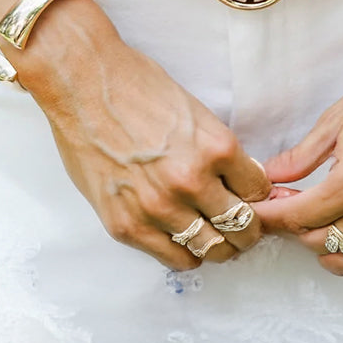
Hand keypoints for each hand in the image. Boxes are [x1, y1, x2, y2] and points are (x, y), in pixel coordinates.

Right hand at [18, 0, 270, 269]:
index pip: (259, 192)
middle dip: (247, 228)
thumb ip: (219, 152)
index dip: (258, 196)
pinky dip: (184, 251)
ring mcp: (158, 208)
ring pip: (211, 250)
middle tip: (240, 223)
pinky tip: (180, 235)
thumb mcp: (195, 112)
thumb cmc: (136, 86)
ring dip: (218, 244)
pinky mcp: (126, 225)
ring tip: (211, 233)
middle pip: (242, 228)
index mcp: (216, 147)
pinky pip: (173, 258)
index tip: (251, 198)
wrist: (83, 83)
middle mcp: (191, 182)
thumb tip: (240, 180)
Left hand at [251, 27, 342, 274]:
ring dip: (322, 239)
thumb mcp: (339, 117)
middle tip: (281, 201)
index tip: (256, 210)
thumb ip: (302, 156)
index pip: (299, 217)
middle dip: (292, 225)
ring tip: (311, 212)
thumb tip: (273, 175)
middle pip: (318, 241)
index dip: (271, 215)